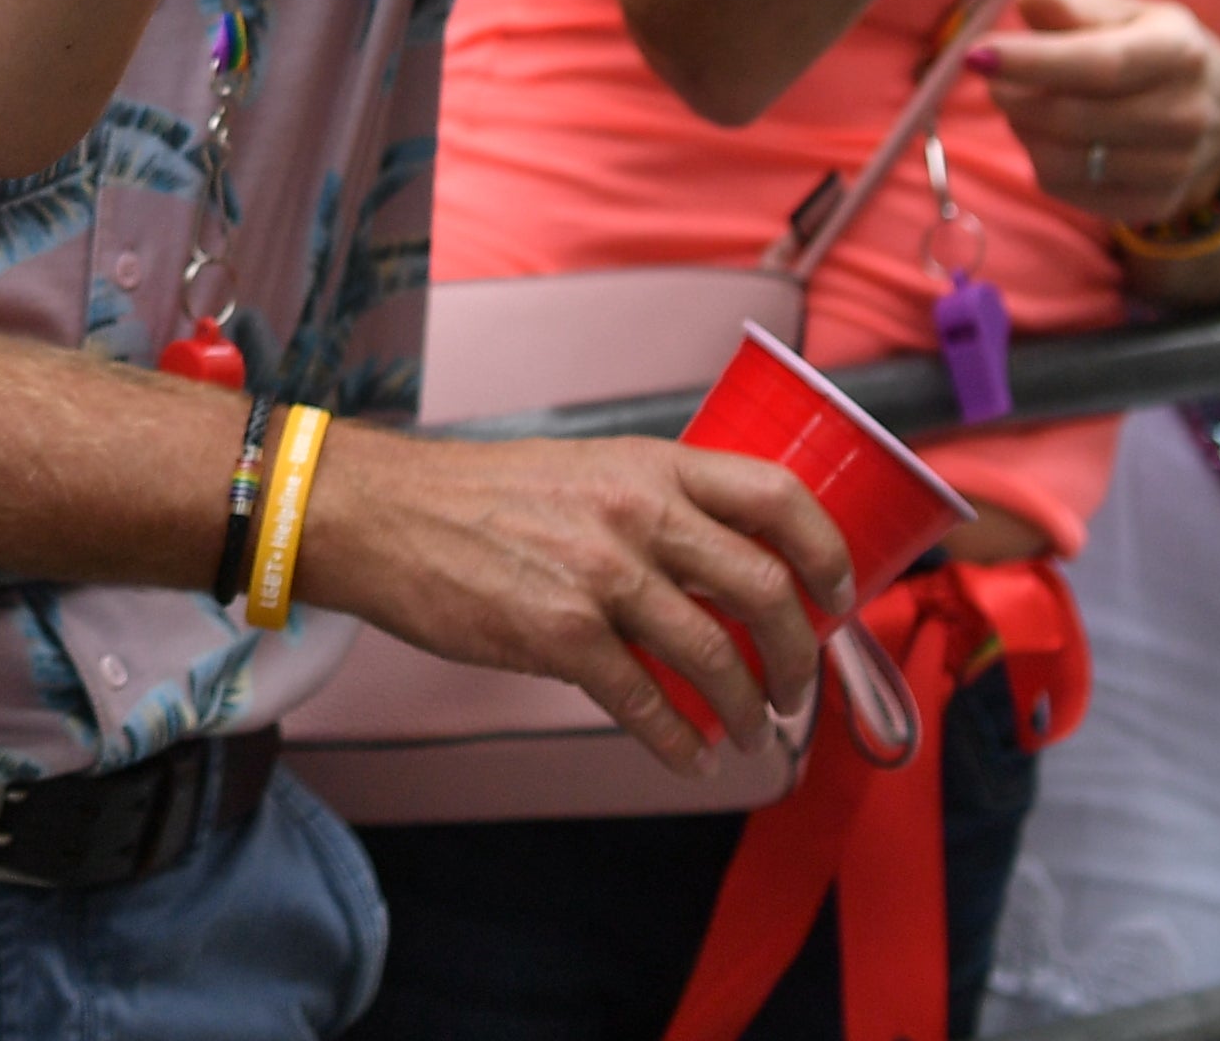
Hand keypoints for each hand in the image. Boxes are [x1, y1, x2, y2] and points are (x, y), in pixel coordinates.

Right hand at [291, 424, 850, 776]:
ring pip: (717, 658)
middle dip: (800, 657)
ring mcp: (599, 575)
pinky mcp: (557, 634)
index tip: (841, 595)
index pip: (777, 495)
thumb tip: (722, 571)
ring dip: (750, 710)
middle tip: (798, 688)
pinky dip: (681, 741)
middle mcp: (636, 512)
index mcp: (648, 465)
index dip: (828, 552)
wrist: (377, 513)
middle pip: (766, 590)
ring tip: (752, 732)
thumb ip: (652, 506)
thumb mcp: (581, 470)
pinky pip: (647, 703)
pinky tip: (689, 755)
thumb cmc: (474, 495)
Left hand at [975, 0, 1219, 235]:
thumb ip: (1072, 4)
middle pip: (1071, 116)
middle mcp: (1186, 115)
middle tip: (994, 76)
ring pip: (1061, 159)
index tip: (976, 55)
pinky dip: (1041, 160)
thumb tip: (1028, 1)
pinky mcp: (1152, 204)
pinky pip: (1066, 189)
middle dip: (1012, 94)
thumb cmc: (1152, 47)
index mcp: (1179, 53)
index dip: (1032, 61)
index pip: (1099, 64)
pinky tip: (1050, 136)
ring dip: (1024, 127)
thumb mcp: (1125, 10)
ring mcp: (1174, 167)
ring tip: (1026, 103)